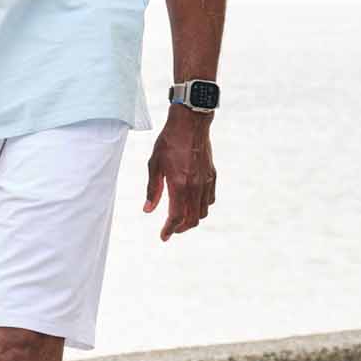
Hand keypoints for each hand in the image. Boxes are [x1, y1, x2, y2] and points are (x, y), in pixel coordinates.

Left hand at [144, 108, 215, 240]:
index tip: (163, 236)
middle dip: (181, 228)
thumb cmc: (169, 142)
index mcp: (179, 184)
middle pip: (192, 219)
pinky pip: (210, 199)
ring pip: (203, 211)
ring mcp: (206, 181)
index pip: (176, 216)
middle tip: (170, 229)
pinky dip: (202, 206)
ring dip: (192, 218)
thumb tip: (148, 210)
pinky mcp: (212, 176)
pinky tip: (192, 203)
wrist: (190, 123)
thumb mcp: (154, 165)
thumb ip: (153, 190)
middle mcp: (196, 186)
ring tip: (180, 217)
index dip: (169, 230)